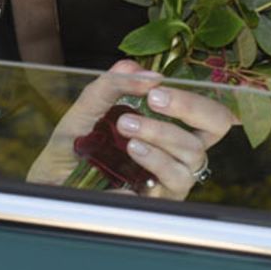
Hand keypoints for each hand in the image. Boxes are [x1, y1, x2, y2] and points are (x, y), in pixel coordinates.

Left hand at [27, 60, 235, 199]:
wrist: (54, 179)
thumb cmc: (75, 144)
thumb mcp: (89, 107)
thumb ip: (112, 85)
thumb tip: (142, 71)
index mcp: (164, 120)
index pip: (203, 106)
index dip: (198, 94)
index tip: (158, 84)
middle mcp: (176, 147)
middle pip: (216, 125)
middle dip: (191, 106)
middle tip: (155, 97)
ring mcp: (172, 174)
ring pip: (194, 150)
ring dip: (161, 132)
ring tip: (125, 125)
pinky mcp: (164, 199)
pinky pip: (177, 177)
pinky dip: (156, 158)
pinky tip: (133, 149)